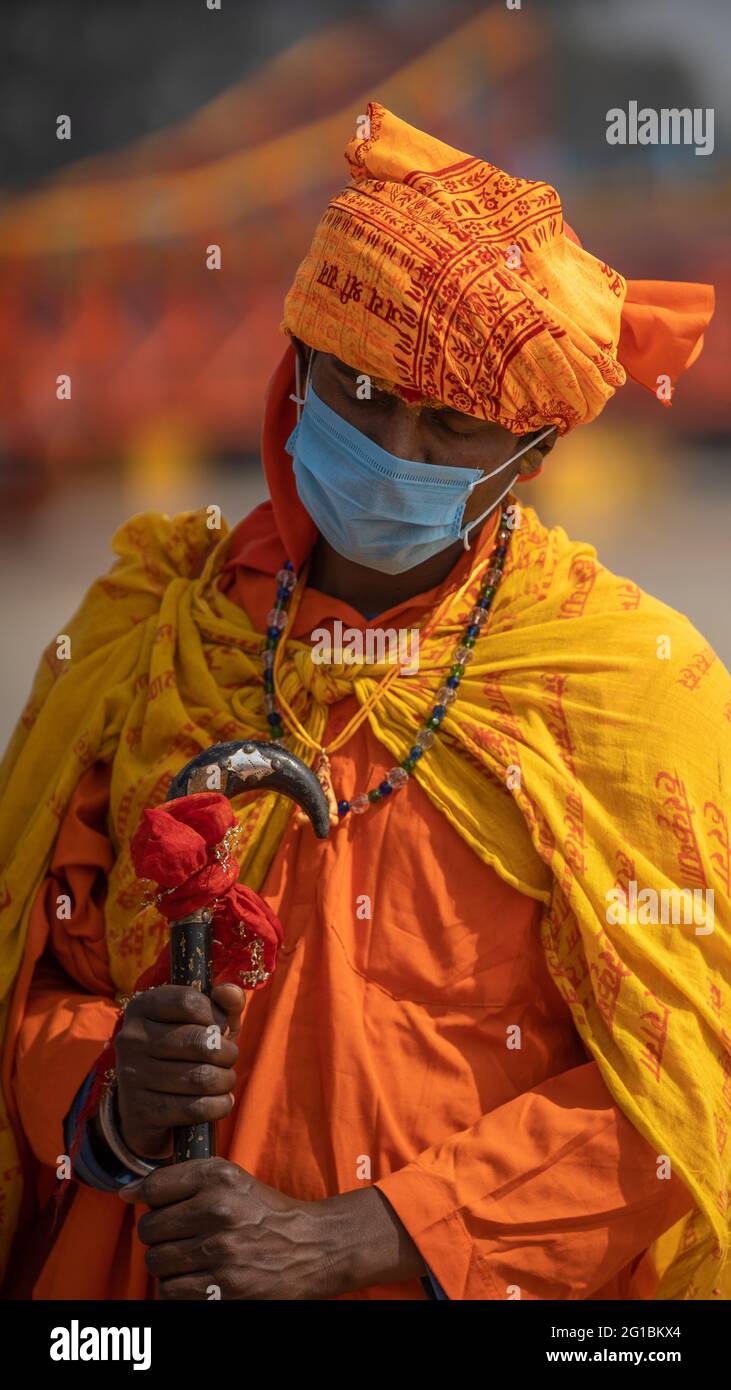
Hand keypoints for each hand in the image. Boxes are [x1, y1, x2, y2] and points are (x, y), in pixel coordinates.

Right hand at [111, 984, 244, 1158]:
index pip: (188, 1001)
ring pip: (201, 1077)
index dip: (216, 1015)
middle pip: (201, 1042)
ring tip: (224, 1080)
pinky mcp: (140, 1111)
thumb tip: (231, 993)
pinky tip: (219, 1101)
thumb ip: (222, 1003)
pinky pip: (195, 1108)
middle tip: (228, 1059)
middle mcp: (131, 1038)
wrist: (147, 1107)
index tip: (222, 1028)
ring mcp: (132, 1075)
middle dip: (228, 1053)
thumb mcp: (204, 1023)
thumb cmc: (183, 1053)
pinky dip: (219, 1106)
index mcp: (142, 1006)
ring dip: (225, 1081)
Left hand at [120, 1158, 426, 1298]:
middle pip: (150, 1228)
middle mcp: (218, 1210)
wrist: (314, 1247)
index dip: (143, 1195)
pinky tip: (197, 1278)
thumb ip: (184, 1179)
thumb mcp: (232, 1180)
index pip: (154, 1186)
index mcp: (219, 1177)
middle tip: (178, 1235)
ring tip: (188, 1258)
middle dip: (158, 1234)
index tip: (140, 1200)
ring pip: (156, 1263)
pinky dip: (178, 1289)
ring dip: (167, 1264)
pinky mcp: (226, 1289)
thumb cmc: (267, 1213)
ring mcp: (221, 1252)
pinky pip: (172, 1293)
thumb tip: (127, 1191)